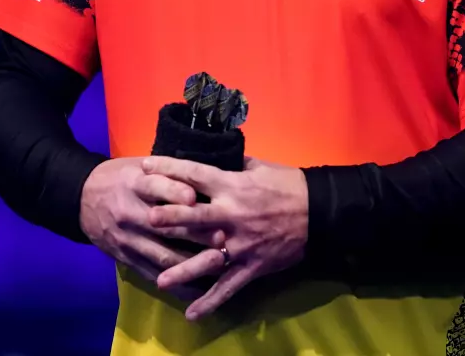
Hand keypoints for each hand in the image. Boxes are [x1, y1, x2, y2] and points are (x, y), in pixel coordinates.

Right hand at [80, 157, 225, 297]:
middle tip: (221, 238)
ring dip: (191, 263)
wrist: (81, 197)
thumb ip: (167, 173)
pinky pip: (152, 274)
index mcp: (134, 184)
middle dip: (194, 234)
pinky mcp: (125, 258)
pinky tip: (197, 287)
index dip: (174, 192)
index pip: (154, 186)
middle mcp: (130, 212)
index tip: (196, 197)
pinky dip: (176, 283)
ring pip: (161, 255)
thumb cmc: (119, 177)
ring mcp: (127, 239)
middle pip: (164, 226)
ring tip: (217, 264)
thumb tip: (203, 178)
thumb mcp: (138, 166)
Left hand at [143, 155, 308, 320]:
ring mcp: (242, 244)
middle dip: (171, 219)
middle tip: (148, 221)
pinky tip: (192, 314)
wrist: (319, 211)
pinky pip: (229, 286)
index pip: (195, 174)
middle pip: (196, 217)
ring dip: (184, 270)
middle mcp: (233, 215)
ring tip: (160, 281)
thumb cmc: (287, 184)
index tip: (145, 167)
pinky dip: (211, 301)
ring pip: (208, 259)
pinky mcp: (252, 266)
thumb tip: (212, 152)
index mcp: (232, 185)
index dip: (169, 169)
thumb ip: (232, 163)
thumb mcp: (259, 165)